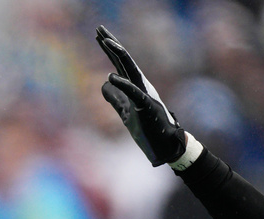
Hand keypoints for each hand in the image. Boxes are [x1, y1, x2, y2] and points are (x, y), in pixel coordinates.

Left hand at [96, 25, 185, 165]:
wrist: (165, 146)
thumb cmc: (148, 129)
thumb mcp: (125, 113)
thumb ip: (116, 99)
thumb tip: (104, 85)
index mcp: (135, 86)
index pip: (120, 63)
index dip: (109, 49)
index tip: (98, 35)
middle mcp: (141, 85)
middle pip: (124, 60)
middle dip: (111, 43)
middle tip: (99, 28)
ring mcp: (144, 94)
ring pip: (130, 70)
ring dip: (118, 55)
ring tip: (105, 41)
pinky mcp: (147, 107)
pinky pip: (134, 93)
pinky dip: (123, 85)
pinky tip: (110, 76)